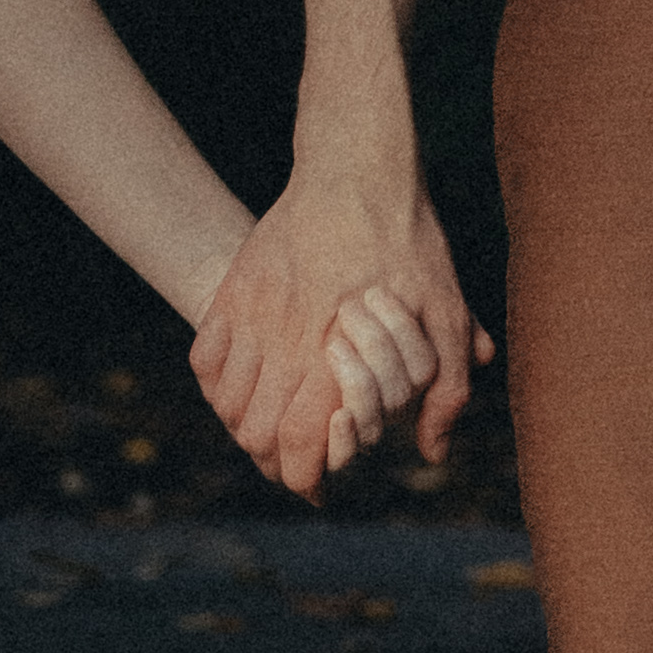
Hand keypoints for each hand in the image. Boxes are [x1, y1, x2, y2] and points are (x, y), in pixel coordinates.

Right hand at [196, 149, 484, 495]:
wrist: (357, 167)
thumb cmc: (410, 241)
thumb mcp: (446, 312)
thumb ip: (446, 390)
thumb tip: (433, 453)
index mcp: (333, 350)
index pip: (300, 440)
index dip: (303, 474)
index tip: (315, 485)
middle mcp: (282, 338)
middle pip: (254, 431)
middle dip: (275, 459)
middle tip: (296, 460)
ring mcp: (250, 312)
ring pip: (227, 400)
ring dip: (247, 425)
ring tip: (273, 428)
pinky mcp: (234, 289)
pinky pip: (206, 358)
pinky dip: (220, 386)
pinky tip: (247, 387)